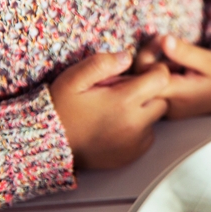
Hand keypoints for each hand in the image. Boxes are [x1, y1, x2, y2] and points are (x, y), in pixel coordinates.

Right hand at [49, 52, 169, 168]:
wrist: (48, 145)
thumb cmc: (61, 108)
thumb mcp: (74, 78)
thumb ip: (102, 64)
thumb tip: (127, 57)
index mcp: (124, 101)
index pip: (162, 78)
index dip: (154, 71)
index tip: (140, 72)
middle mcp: (135, 124)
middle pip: (162, 99)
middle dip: (149, 92)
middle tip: (124, 92)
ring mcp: (135, 142)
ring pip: (155, 118)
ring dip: (144, 111)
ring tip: (117, 109)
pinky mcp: (132, 155)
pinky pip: (147, 136)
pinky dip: (138, 128)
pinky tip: (117, 124)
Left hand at [134, 35, 210, 117]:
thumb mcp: (209, 61)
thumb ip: (184, 53)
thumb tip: (164, 41)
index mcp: (178, 95)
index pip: (144, 76)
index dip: (146, 54)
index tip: (161, 40)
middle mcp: (169, 107)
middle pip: (140, 83)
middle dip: (146, 59)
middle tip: (163, 43)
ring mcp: (168, 111)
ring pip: (145, 87)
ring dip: (153, 67)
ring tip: (173, 56)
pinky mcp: (169, 110)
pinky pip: (155, 91)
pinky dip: (159, 77)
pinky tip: (174, 69)